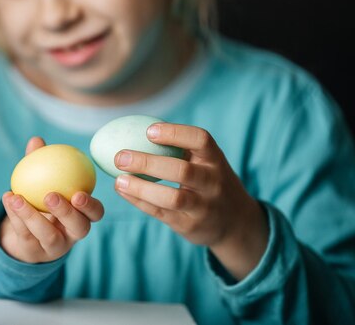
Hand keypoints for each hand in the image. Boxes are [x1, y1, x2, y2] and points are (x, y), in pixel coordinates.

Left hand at [0, 137, 103, 262]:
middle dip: (67, 213)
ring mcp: (54, 247)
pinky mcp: (34, 252)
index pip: (96, 213)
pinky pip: (25, 234)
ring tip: (17, 197)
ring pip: (48, 235)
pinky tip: (8, 198)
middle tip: (51, 196)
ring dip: (31, 215)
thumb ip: (42, 163)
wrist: (25, 234)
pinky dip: (15, 215)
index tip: (78, 193)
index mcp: (83, 215)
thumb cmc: (40, 201)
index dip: (91, 205)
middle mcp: (73, 234)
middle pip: (79, 228)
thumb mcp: (42, 183)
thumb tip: (36, 141)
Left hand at [113, 123, 267, 279]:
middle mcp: (213, 183)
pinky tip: (122, 191)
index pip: (201, 140)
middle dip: (148, 163)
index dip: (175, 133)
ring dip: (141, 188)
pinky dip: (139, 201)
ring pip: (172, 198)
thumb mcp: (207, 163)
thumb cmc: (209, 182)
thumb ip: (181, 149)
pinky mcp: (190, 226)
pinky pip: (161, 213)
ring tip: (118, 180)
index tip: (149, 131)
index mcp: (215, 160)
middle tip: (120, 157)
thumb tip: (134, 129)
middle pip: (182, 171)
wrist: (235, 223)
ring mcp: (203, 207)